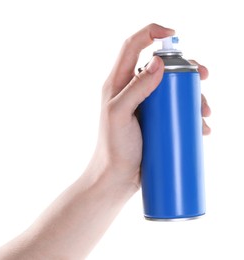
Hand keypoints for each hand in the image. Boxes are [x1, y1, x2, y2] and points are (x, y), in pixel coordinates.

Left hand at [91, 24, 210, 189]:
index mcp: (118, 83)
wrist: (116, 177)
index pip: (133, 46)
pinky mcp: (154, 121)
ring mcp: (145, 106)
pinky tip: (200, 126)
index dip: (151, 33)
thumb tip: (157, 63)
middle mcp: (132, 90)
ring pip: (173, 89)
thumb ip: (135, 88)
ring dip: (193, 94)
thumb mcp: (119, 115)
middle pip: (161, 66)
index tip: (173, 35)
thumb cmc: (113, 148)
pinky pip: (175, 110)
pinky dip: (190, 114)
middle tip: (203, 77)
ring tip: (204, 113)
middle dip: (185, 67)